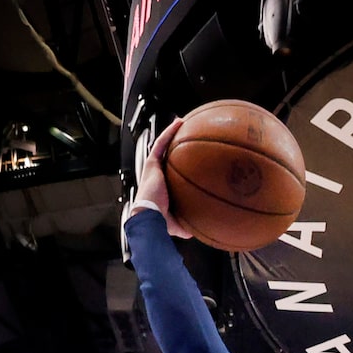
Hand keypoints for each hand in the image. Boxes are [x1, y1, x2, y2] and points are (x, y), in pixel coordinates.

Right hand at [133, 117, 193, 236]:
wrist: (150, 217)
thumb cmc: (161, 222)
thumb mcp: (179, 224)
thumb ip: (190, 224)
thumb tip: (203, 229)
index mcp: (162, 187)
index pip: (171, 172)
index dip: (179, 165)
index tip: (190, 159)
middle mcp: (157, 175)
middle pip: (167, 156)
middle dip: (176, 146)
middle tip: (186, 137)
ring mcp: (154, 167)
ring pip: (164, 145)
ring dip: (172, 133)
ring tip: (182, 123)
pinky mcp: (152, 162)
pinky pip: (162, 142)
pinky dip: (170, 132)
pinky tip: (179, 123)